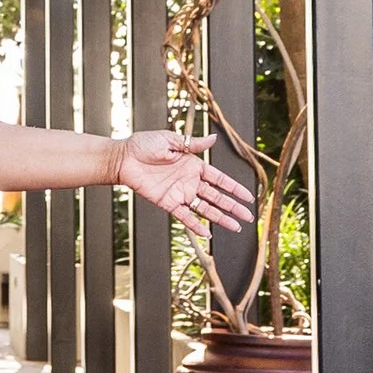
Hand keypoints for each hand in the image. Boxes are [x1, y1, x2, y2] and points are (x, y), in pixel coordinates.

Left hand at [118, 132, 257, 236]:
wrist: (123, 158)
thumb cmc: (144, 145)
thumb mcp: (170, 140)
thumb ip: (192, 143)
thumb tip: (214, 138)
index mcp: (193, 165)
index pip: (219, 179)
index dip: (234, 187)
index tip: (249, 196)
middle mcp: (189, 181)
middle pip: (217, 196)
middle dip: (233, 206)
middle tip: (249, 217)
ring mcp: (180, 193)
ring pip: (205, 208)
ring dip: (220, 218)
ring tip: (236, 227)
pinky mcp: (167, 202)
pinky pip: (185, 216)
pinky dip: (196, 225)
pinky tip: (208, 234)